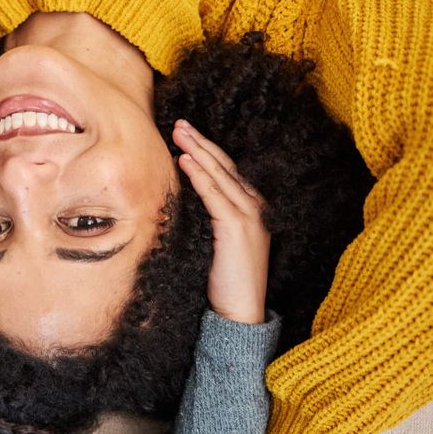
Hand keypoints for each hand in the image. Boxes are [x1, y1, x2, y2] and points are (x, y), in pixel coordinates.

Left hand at [173, 120, 268, 324]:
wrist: (240, 310)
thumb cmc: (224, 280)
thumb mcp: (214, 240)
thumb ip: (207, 217)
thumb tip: (181, 197)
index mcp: (249, 209)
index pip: (226, 171)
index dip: (206, 151)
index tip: (186, 134)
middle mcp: (253, 207)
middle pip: (224, 166)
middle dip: (201, 142)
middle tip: (180, 123)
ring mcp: (249, 216)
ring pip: (220, 175)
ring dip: (198, 151)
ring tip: (179, 133)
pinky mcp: (237, 227)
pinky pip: (215, 194)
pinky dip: (200, 175)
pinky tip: (186, 160)